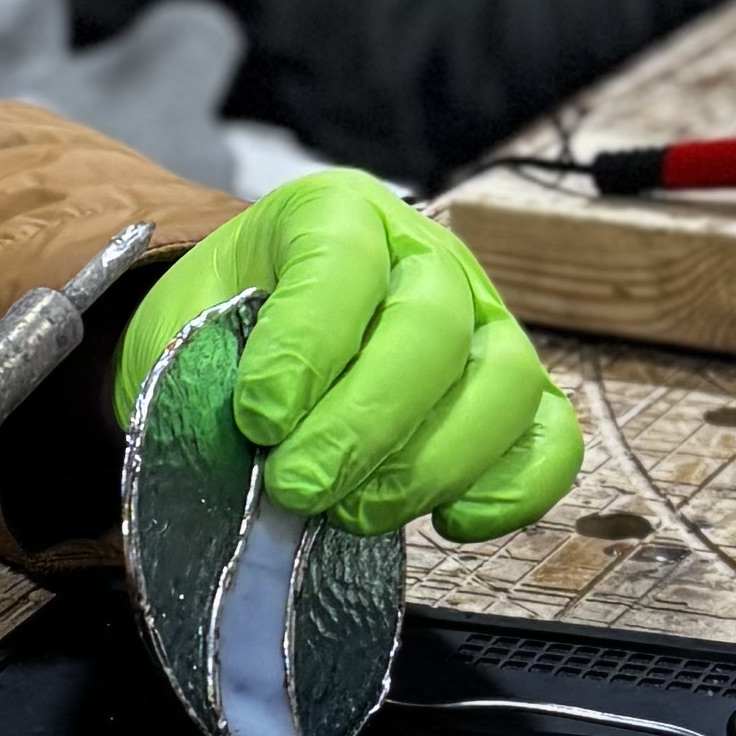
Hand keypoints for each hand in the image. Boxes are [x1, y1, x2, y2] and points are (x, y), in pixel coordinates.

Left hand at [117, 169, 581, 540]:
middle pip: (433, 326)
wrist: (241, 344)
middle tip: (297, 488)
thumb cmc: (217, 331)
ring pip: (505, 381)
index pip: (342, 261)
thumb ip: (206, 378)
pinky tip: (447, 522)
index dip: (307, 345)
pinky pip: (551, 439)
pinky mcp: (516, 396)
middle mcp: (424, 256)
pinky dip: (514, 490)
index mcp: (334, 213)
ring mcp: (484, 323)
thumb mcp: (183, 330)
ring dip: (431, 464)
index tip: (258, 419)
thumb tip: (240, 461)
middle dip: (363, 423)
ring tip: (354, 513)